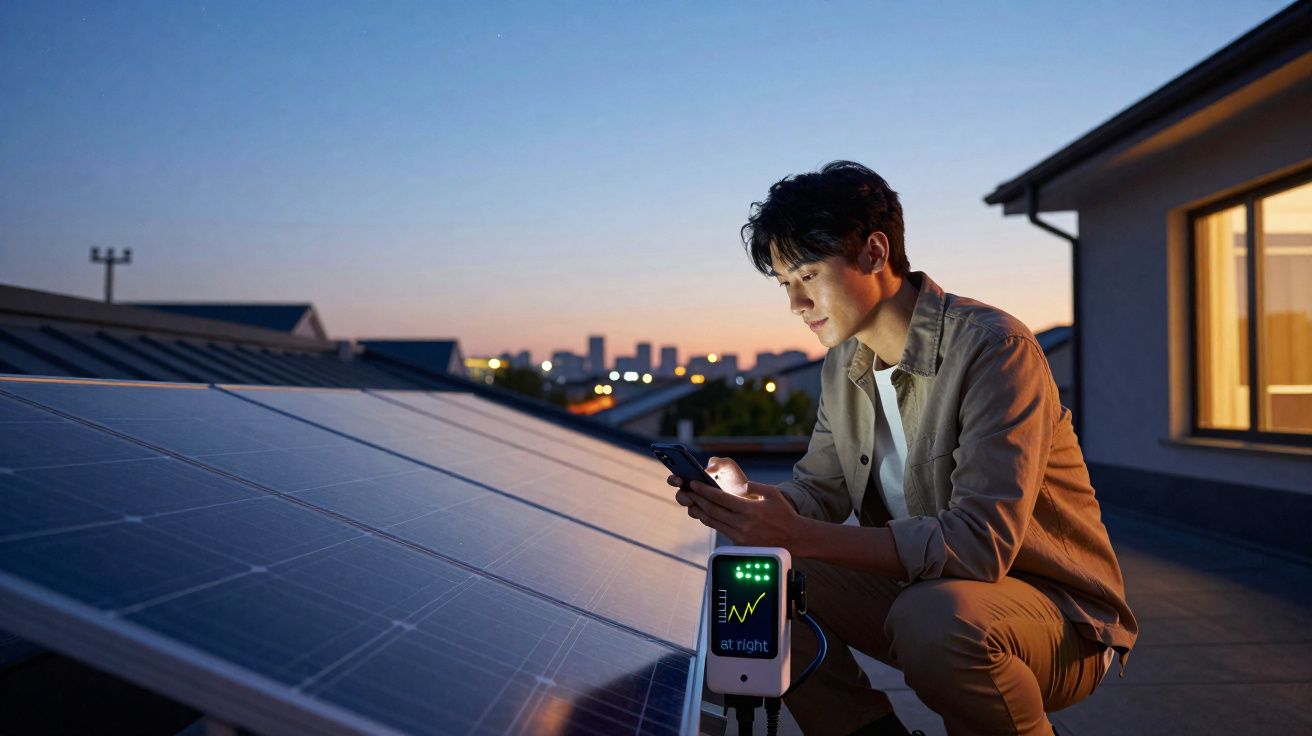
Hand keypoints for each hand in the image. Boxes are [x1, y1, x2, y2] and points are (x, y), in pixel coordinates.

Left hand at [668, 457, 800, 547]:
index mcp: (749, 510)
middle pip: (712, 510)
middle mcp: (742, 524)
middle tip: (685, 491)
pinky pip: (720, 529)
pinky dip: (709, 520)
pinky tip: (703, 513)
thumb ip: (754, 486)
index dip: (704, 491)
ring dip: (699, 511)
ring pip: (712, 522)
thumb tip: (740, 485)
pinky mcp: (739, 543)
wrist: (793, 537)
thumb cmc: (783, 513)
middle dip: (696, 499)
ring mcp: (739, 536)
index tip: (694, 483)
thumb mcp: (772, 493)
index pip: (720, 499)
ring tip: (690, 501)